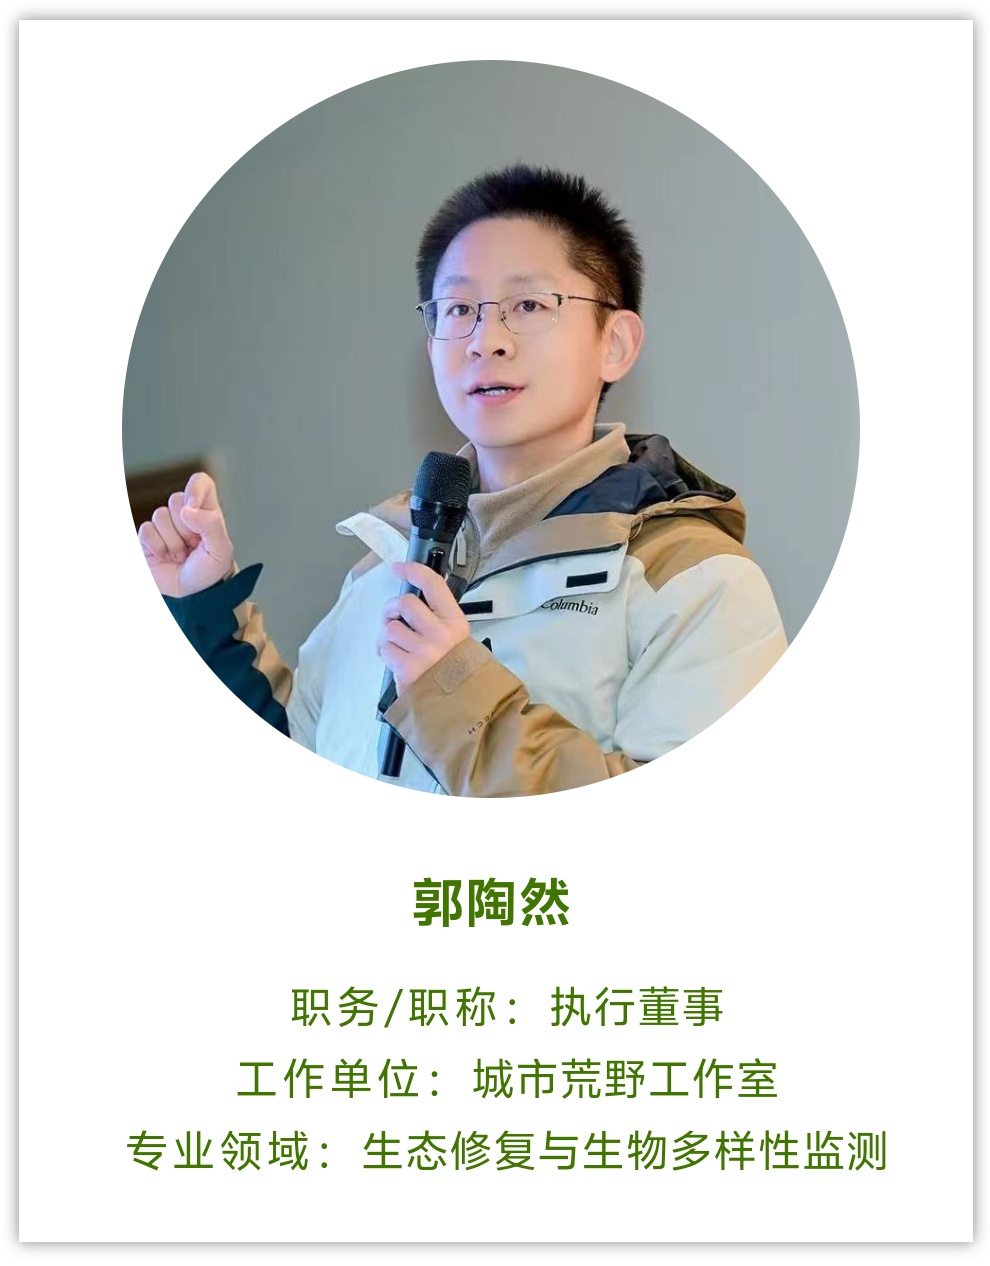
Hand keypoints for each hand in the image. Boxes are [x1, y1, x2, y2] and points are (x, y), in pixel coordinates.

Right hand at [137, 472, 234, 596]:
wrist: (192, 595)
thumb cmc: (210, 571)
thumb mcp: (221, 550)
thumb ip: (211, 525)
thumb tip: (186, 509)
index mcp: (206, 511)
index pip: (200, 482)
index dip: (195, 488)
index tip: (194, 507)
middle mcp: (184, 514)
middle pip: (176, 499)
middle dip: (186, 527)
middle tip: (193, 545)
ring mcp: (164, 525)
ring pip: (160, 515)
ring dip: (173, 541)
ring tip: (181, 555)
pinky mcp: (147, 538)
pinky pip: (146, 530)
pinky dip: (158, 547)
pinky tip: (166, 557)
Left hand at [378, 561, 469, 694]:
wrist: (458, 703)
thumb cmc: (452, 667)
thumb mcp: (454, 637)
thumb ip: (437, 617)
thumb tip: (409, 597)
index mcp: (454, 621)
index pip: (433, 585)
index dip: (412, 570)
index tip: (397, 568)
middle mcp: (440, 634)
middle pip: (404, 603)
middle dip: (391, 609)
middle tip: (392, 618)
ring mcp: (424, 652)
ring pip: (390, 628)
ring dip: (387, 636)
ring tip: (395, 646)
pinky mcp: (408, 669)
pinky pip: (385, 649)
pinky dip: (386, 653)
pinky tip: (395, 660)